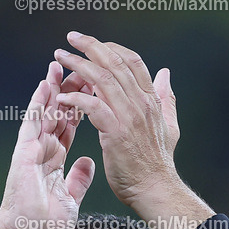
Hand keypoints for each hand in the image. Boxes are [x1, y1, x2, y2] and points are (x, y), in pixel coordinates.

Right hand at [0, 60, 95, 228]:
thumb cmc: (46, 224)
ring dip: (55, 88)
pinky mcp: (25, 152)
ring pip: (46, 111)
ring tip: (62, 65)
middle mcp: (44, 150)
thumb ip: (79, 179)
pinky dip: (40, 102)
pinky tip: (46, 83)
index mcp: (55, 160)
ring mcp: (33, 149)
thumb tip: (89, 163)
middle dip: (71, 89)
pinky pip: (33, 122)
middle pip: (60, 112)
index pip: (71, 126)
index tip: (93, 87)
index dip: (82, 106)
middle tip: (81, 67)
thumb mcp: (71, 199)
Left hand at [54, 32, 180, 210]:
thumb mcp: (169, 125)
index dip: (111, 48)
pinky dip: (77, 98)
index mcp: (150, 100)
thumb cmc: (158, 164)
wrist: (156, 190)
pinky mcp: (116, 134)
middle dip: (90, 46)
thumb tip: (166, 73)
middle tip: (70, 38)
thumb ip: (166, 98)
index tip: (93, 44)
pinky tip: (63, 97)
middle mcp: (140, 104)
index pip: (131, 61)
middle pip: (114, 63)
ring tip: (60, 58)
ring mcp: (128, 118)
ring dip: (78, 65)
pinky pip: (94, 107)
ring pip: (102, 80)